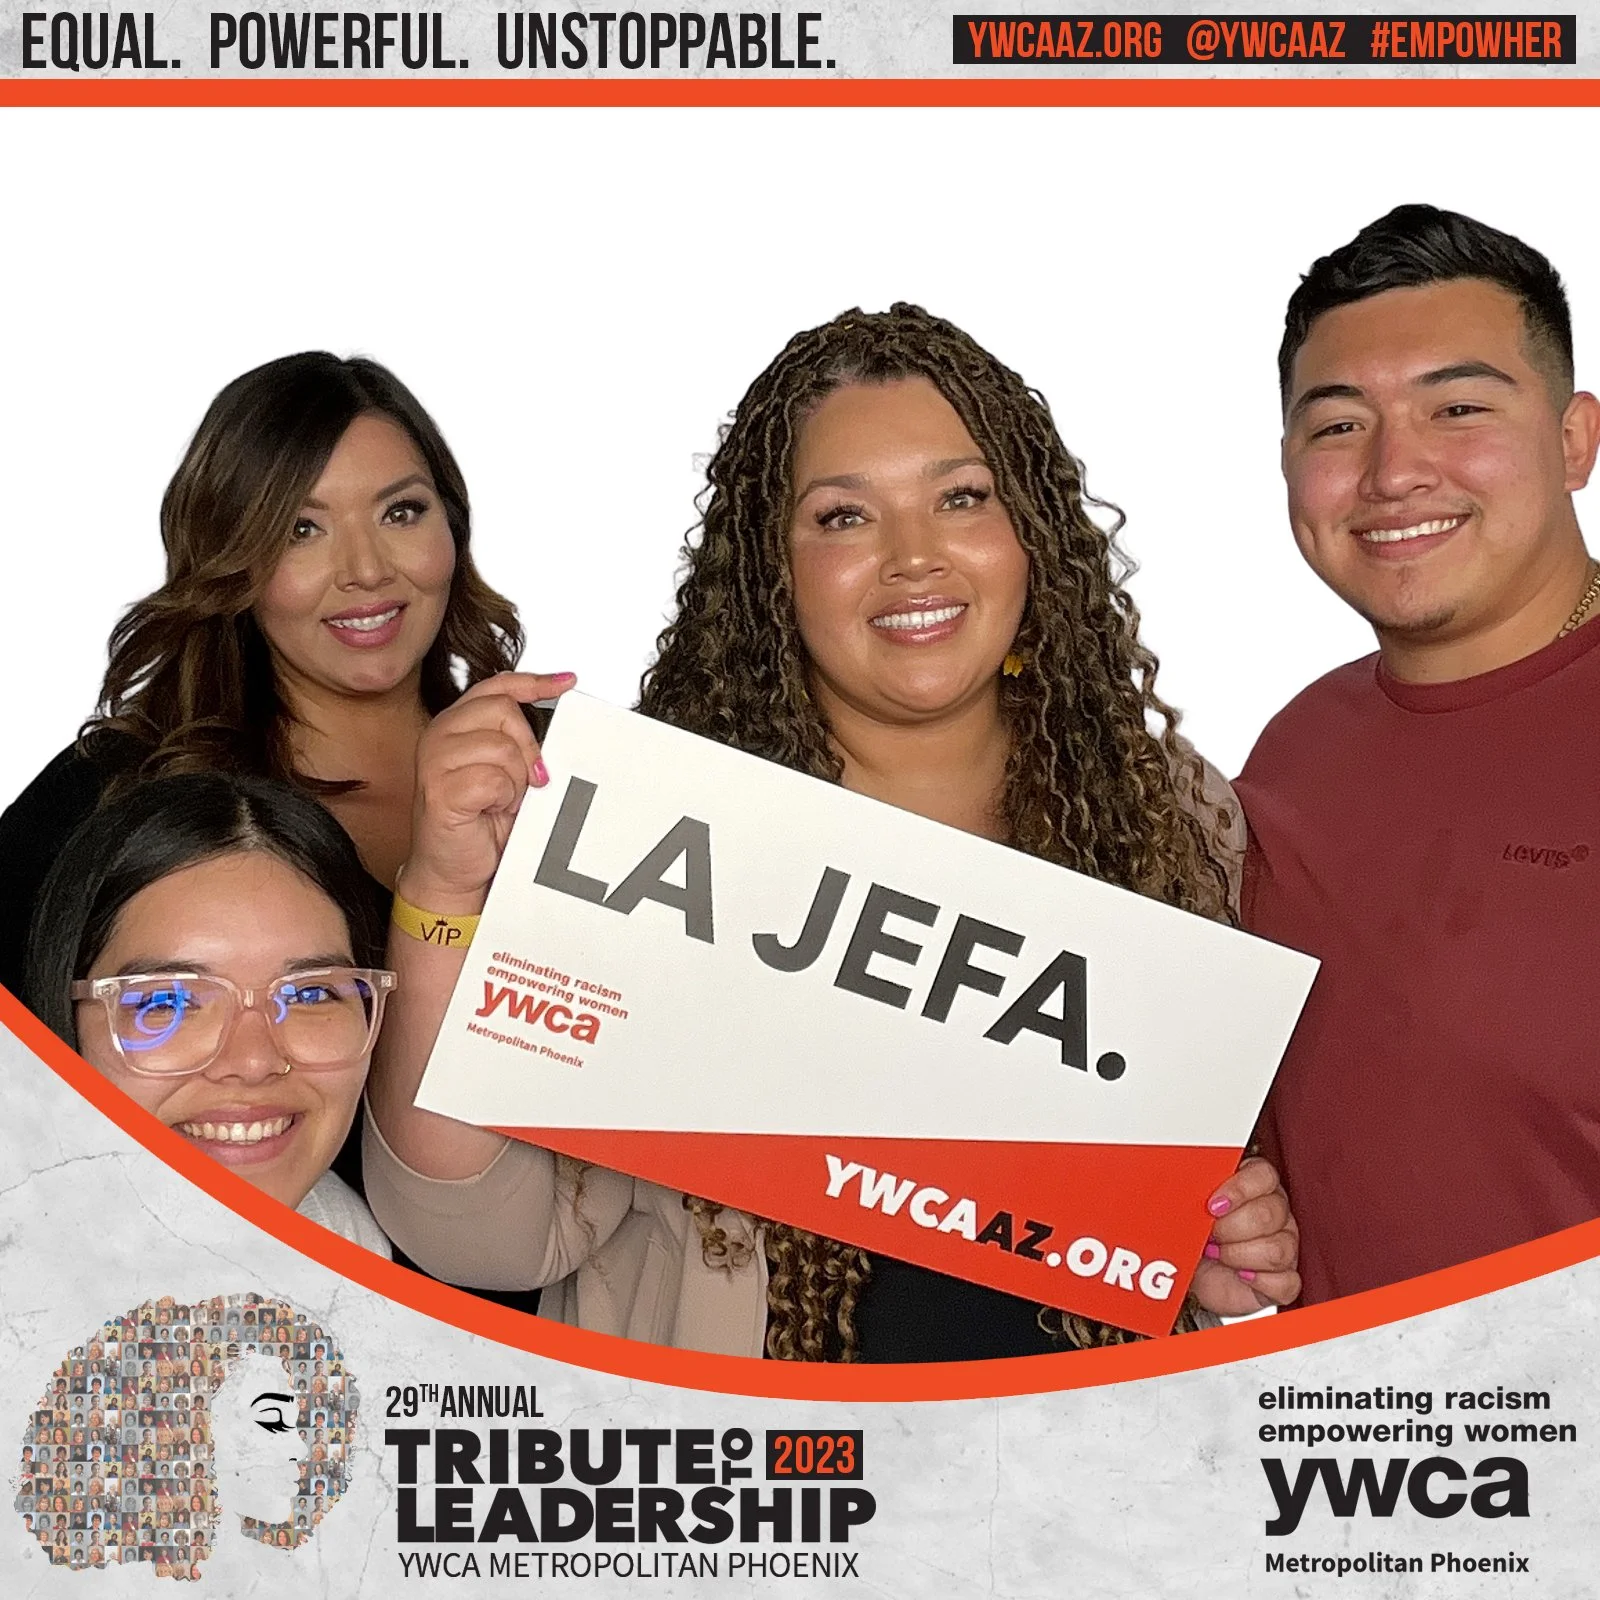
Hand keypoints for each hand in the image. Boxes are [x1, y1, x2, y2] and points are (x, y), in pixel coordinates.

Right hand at [400, 671, 576, 909]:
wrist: (456, 870)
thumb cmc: (481, 823)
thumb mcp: (508, 773)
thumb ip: (521, 743)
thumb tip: (558, 722)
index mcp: (457, 723)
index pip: (497, 686)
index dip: (535, 682)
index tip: (566, 683)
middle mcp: (440, 734)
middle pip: (503, 710)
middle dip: (528, 747)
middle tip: (528, 780)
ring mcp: (434, 761)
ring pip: (501, 747)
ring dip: (515, 780)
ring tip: (503, 800)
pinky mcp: (438, 790)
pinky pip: (492, 780)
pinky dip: (503, 799)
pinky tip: (491, 811)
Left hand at [1190, 1156, 1299, 1317]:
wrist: (1196, 1277)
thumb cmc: (1196, 1235)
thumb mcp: (1190, 1210)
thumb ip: (1193, 1193)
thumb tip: (1185, 1189)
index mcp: (1256, 1186)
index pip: (1263, 1175)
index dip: (1239, 1189)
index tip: (1212, 1205)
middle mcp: (1276, 1212)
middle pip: (1269, 1213)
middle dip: (1231, 1227)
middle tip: (1209, 1234)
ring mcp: (1286, 1246)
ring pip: (1278, 1249)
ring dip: (1239, 1255)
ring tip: (1218, 1254)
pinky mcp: (1285, 1279)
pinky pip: (1287, 1282)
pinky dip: (1260, 1281)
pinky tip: (1241, 1276)